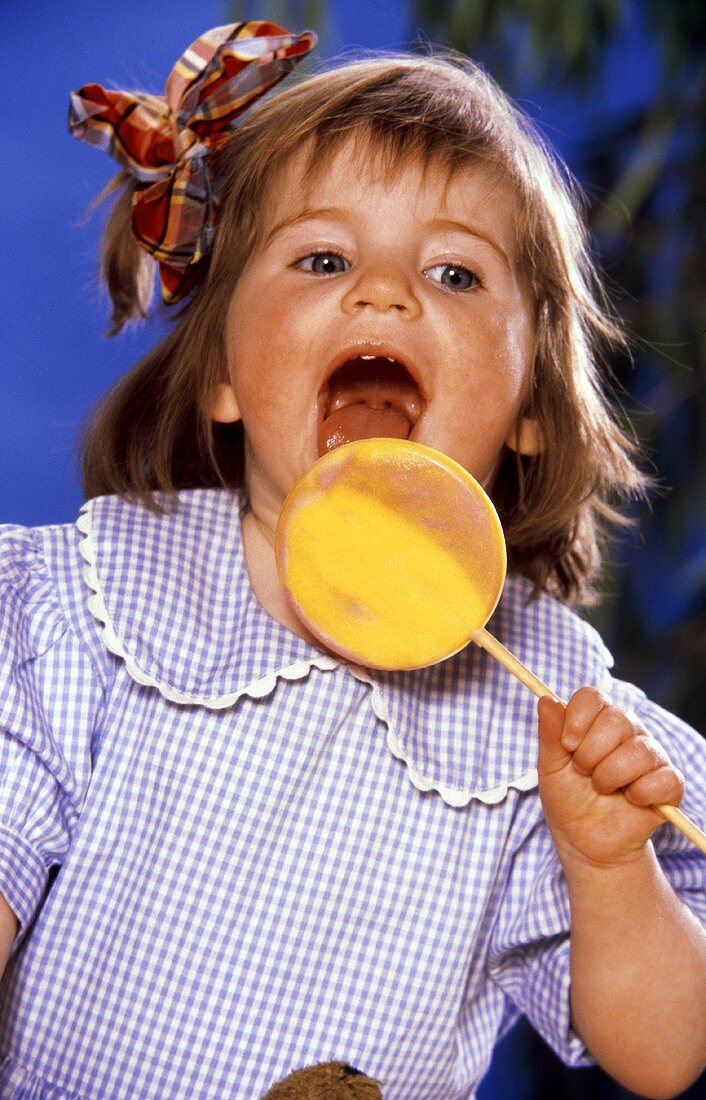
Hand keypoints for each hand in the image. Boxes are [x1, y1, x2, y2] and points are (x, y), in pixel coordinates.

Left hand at [537, 687, 684, 868]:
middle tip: (583, 773)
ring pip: (638, 751)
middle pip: (617, 719)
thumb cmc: (567, 799)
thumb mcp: (550, 767)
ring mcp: (651, 756)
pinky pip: (665, 779)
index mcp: (598, 721)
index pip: (593, 697)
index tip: (567, 745)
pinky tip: (629, 800)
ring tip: (603, 789)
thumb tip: (546, 700)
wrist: (583, 841)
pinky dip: (641, 794)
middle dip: (591, 753)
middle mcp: (628, 732)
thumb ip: (549, 734)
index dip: (577, 718)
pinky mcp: (669, 785)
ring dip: (610, 777)